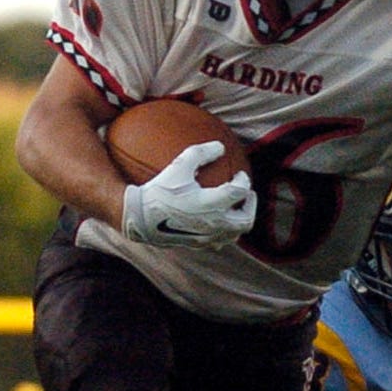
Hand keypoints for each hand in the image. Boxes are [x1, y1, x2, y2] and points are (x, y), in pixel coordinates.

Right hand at [120, 142, 256, 248]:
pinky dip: (225, 231)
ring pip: (234, 234)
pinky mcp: (198, 244)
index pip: (240, 192)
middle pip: (246, 220)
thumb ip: (201, 152)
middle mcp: (213, 223)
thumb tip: (220, 146)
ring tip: (234, 209)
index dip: (244, 181)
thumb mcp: (179, 165)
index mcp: (211, 203)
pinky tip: (217, 221)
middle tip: (248, 195)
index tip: (240, 174)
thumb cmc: (160, 190)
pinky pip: (219, 241)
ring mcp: (207, 237)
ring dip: (239, 220)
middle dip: (251, 206)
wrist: (140, 219)